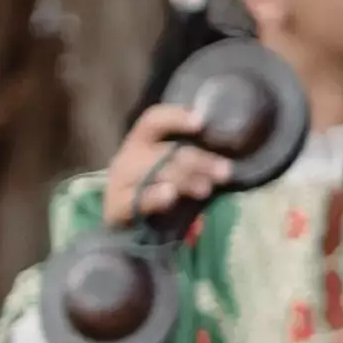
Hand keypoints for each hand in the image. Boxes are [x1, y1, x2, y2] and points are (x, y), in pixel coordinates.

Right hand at [97, 95, 234, 230]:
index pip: (153, 120)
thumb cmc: (153, 188)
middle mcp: (129, 157)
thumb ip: (190, 160)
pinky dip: (154, 196)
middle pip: (162, 151)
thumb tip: (226, 160)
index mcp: (141, 141)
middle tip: (224, 171)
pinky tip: (169, 194)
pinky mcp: (117, 207)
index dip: (175, 117)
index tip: (200, 121)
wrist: (124, 225)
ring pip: (154, 174)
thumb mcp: (170, 169)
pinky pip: (137, 199)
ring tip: (206, 189)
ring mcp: (120, 182)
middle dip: (197, 160)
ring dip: (184, 179)